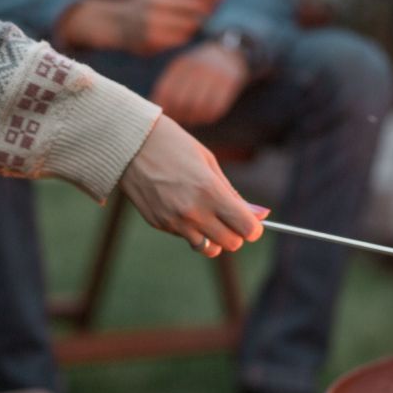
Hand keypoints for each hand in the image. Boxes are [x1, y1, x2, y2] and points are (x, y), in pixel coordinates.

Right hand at [57, 0, 223, 54]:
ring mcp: (154, 20)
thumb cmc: (148, 2)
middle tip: (211, 10)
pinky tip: (180, 32)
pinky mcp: (153, 38)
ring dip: (196, 24)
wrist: (117, 22)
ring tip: (193, 21)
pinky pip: (182, 38)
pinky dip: (185, 35)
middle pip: (198, 5)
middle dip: (208, 8)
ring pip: (192, 24)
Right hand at [119, 116, 262, 256]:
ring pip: (208, 248)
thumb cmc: (174, 145)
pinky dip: (191, 229)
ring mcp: (173, 222)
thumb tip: (262, 215)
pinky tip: (182, 205)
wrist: (130, 143)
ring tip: (207, 216)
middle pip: (231, 244)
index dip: (254, 227)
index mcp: (209, 192)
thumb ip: (233, 194)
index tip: (251, 221)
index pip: (246, 229)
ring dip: (214, 237)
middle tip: (229, 217)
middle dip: (236, 233)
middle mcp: (192, 212)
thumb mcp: (209, 163)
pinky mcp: (159, 224)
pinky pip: (185, 237)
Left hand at [151, 41, 247, 127]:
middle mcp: (196, 68)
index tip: (169, 114)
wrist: (230, 54)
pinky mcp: (229, 83)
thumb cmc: (199, 68)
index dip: (165, 108)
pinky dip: (209, 116)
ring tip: (193, 119)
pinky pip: (215, 108)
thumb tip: (155, 106)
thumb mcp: (182, 69)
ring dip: (194, 118)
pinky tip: (206, 115)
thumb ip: (169, 85)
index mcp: (181, 65)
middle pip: (181, 102)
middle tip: (182, 119)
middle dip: (180, 115)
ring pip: (198, 107)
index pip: (166, 92)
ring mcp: (213, 75)